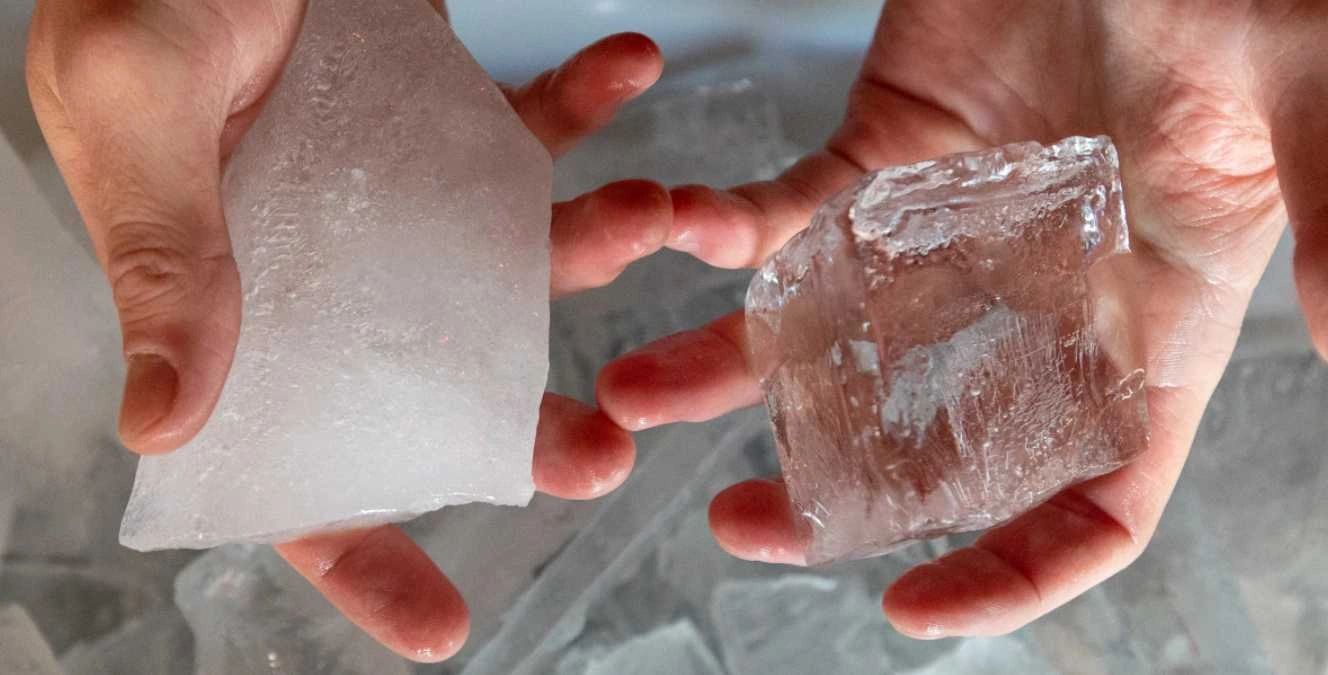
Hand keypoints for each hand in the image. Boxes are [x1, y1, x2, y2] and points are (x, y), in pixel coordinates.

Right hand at [28, 0, 668, 661]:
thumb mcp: (137, 116)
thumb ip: (166, 258)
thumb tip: (165, 422)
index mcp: (237, 310)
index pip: (290, 466)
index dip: (359, 553)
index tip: (442, 626)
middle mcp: (333, 274)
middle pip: (440, 386)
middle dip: (529, 425)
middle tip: (604, 446)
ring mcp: (401, 201)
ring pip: (517, 258)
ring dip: (598, 243)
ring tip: (655, 217)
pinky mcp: (447, 120)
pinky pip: (533, 128)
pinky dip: (589, 103)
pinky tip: (631, 70)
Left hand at [597, 0, 1320, 638]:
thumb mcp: (1311, 106)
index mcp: (1148, 321)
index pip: (1092, 492)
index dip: (1015, 570)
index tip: (915, 607)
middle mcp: (1036, 297)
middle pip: (928, 436)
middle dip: (830, 490)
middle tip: (744, 520)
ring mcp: (948, 229)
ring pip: (831, 333)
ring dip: (731, 367)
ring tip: (640, 389)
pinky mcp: (883, 151)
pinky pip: (791, 211)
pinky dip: (728, 228)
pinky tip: (683, 230)